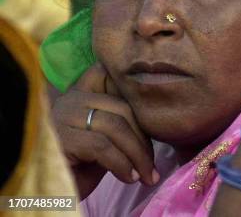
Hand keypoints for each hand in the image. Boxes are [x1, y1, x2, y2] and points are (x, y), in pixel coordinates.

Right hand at [51, 63, 157, 198]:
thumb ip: (122, 124)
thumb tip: (157, 123)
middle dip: (144, 140)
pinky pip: (102, 146)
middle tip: (152, 166)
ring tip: (145, 175)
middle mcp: (71, 99)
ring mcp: (62, 115)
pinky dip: (122, 164)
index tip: (153, 124)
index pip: (114, 77)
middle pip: (123, 107)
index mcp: (82, 93)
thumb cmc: (80, 168)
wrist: (51, 194)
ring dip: (137, 155)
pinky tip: (128, 177)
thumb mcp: (105, 140)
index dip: (136, 94)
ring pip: (115, 126)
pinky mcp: (59, 137)